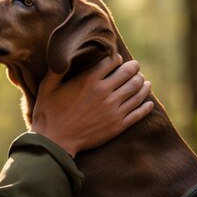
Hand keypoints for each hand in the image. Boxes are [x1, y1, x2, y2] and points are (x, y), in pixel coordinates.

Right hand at [29, 54, 152, 157]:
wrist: (55, 141)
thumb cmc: (48, 112)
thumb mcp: (47, 86)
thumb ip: (56, 69)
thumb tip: (61, 55)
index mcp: (88, 80)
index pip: (112, 62)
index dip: (116, 58)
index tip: (117, 59)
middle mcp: (104, 93)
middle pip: (128, 74)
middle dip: (134, 68)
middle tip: (135, 67)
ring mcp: (113, 110)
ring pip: (137, 91)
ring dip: (143, 83)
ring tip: (144, 81)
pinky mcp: (118, 125)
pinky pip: (138, 112)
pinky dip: (146, 105)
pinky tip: (149, 102)